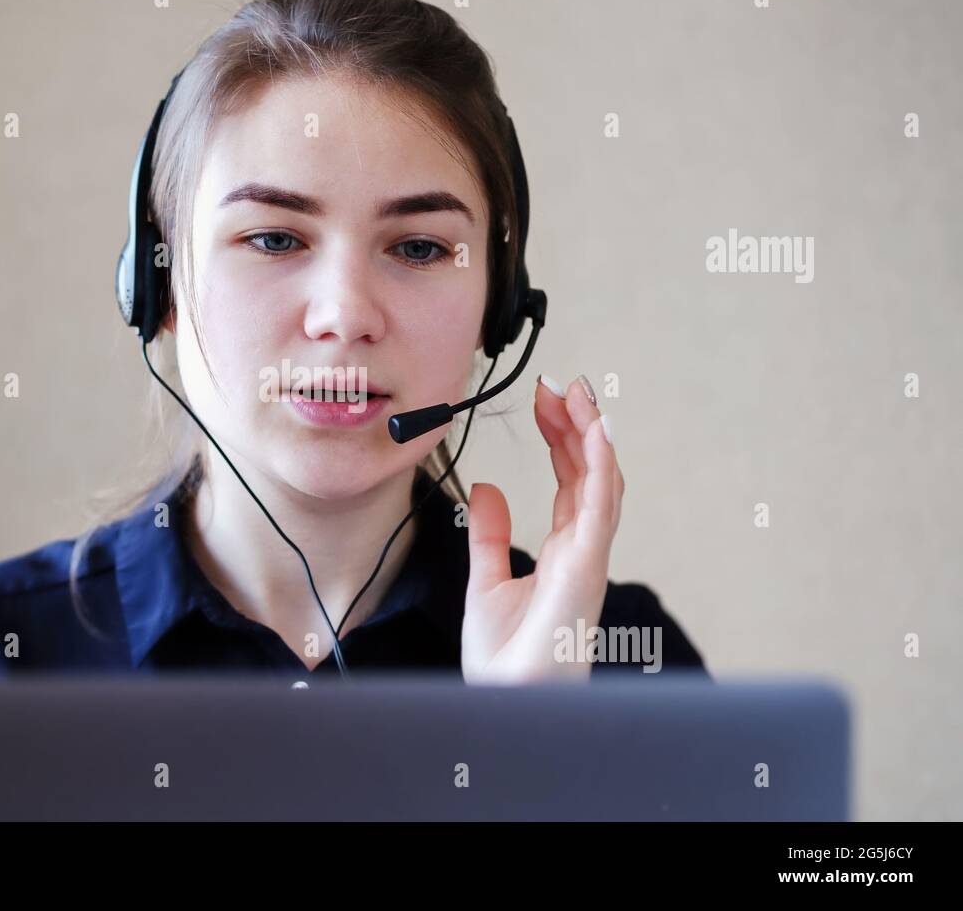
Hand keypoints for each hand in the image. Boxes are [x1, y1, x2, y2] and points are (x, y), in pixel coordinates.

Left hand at [461, 375, 622, 683]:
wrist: (506, 703)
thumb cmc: (504, 661)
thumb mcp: (486, 582)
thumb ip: (490, 535)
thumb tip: (486, 488)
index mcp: (562, 553)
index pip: (570, 482)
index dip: (563, 439)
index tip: (546, 401)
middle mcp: (581, 551)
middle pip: (590, 473)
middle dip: (579, 425)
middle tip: (562, 383)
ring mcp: (588, 558)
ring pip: (602, 482)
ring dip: (592, 434)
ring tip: (578, 393)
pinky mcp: (586, 568)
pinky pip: (599, 508)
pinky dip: (600, 466)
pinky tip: (594, 430)